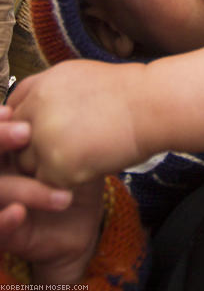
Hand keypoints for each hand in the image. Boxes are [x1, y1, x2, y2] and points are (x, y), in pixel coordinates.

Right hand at [0, 106, 104, 284]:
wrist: (81, 221)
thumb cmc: (76, 174)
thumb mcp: (73, 143)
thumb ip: (60, 119)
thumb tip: (64, 83)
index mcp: (9, 151)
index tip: (9, 110)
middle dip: (0, 140)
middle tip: (25, 132)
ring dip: (22, 187)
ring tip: (54, 188)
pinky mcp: (2, 235)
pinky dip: (4, 220)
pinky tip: (19, 212)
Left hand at [8, 59, 147, 186]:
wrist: (152, 106)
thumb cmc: (126, 92)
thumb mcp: (81, 76)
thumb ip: (50, 92)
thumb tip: (30, 109)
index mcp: (43, 84)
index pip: (12, 110)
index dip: (22, 124)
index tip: (36, 133)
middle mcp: (37, 107)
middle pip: (15, 140)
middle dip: (32, 147)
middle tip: (61, 150)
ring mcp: (44, 137)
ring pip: (27, 165)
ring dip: (46, 166)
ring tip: (79, 155)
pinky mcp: (56, 166)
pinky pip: (46, 184)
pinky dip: (63, 182)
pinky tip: (87, 166)